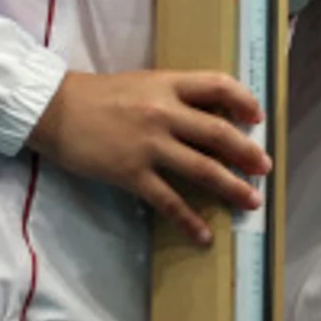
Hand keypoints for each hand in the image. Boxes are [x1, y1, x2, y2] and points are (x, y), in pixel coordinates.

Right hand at [30, 69, 269, 245]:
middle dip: (247, 152)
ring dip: (231, 186)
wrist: (54, 110)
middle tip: (265, 167)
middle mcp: (164, 112)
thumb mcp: (142, 84)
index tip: (258, 116)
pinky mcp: (132, 173)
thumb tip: (209, 116)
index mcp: (167, 84)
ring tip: (250, 200)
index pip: (217, 84)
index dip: (244, 99)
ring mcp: (149, 144)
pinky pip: (169, 201)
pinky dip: (190, 220)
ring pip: (202, 168)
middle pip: (219, 132)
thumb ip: (173, 97)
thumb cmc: (98, 96)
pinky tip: (204, 236)